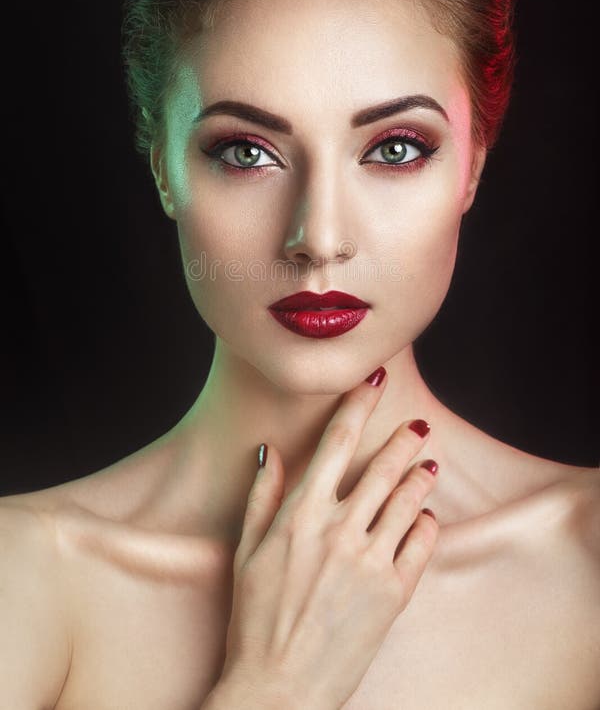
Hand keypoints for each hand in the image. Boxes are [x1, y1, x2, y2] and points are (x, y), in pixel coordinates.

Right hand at [218, 367, 438, 709]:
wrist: (279, 688)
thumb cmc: (255, 619)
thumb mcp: (246, 552)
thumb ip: (263, 496)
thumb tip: (270, 451)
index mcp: (302, 513)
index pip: (337, 440)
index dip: (360, 403)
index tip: (375, 379)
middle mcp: (341, 529)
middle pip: (384, 465)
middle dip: (404, 437)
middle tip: (418, 425)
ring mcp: (372, 560)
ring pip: (409, 499)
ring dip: (422, 475)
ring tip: (428, 463)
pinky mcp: (394, 592)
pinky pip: (421, 543)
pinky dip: (427, 523)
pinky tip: (427, 516)